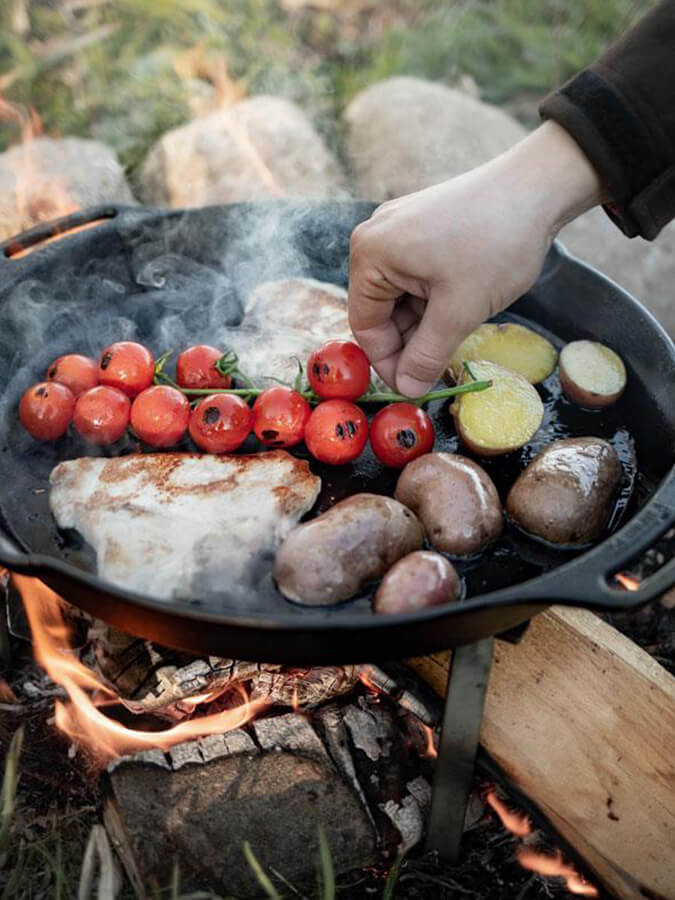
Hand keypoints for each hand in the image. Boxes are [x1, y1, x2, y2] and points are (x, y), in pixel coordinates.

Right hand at [348, 121, 603, 396]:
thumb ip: (427, 356)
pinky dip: (434, 300)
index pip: (365, 326)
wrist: (539, 186)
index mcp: (371, 254)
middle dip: (409, 342)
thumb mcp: (459, 311)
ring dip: (425, 322)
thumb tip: (407, 390)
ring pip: (402, 296)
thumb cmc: (495, 244)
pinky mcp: (422, 226)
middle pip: (381, 311)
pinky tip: (461, 308)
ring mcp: (399, 229)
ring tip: (458, 332)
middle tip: (439, 367)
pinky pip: (416, 276)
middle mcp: (375, 237)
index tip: (414, 388)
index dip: (388, 363)